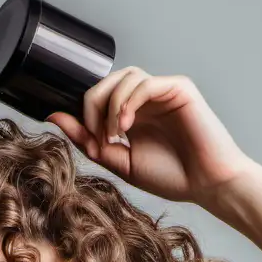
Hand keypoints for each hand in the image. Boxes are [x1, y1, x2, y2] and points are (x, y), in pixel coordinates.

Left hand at [46, 67, 260, 208]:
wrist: (207, 184)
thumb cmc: (171, 176)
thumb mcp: (121, 162)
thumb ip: (89, 141)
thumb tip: (54, 116)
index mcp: (131, 114)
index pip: (98, 96)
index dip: (84, 113)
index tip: (85, 140)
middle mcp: (146, 99)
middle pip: (106, 81)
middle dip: (92, 106)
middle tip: (97, 137)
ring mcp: (163, 91)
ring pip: (125, 77)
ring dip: (110, 105)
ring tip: (114, 135)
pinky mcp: (179, 88)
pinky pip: (145, 83)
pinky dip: (128, 102)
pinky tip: (126, 126)